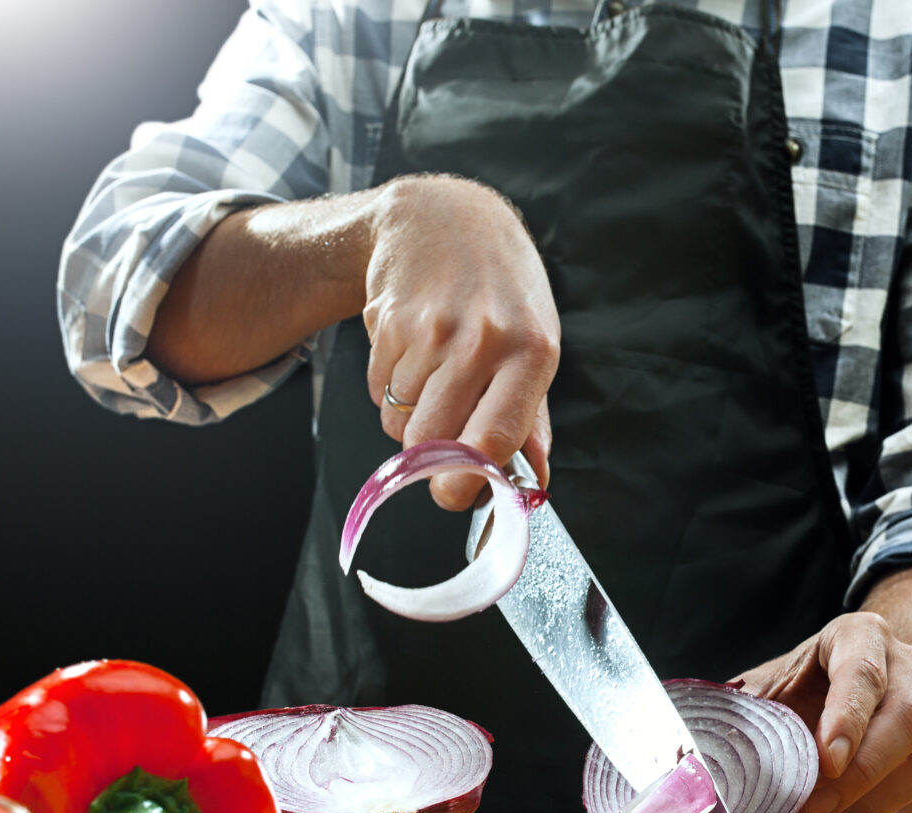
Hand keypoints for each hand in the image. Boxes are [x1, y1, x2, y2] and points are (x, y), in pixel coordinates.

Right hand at [363, 175, 558, 508]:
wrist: (442, 217)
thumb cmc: (501, 289)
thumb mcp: (534, 344)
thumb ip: (532, 419)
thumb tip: (534, 482)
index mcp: (529, 353)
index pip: (494, 439)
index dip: (468, 482)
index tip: (458, 495)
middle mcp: (480, 341)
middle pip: (431, 444)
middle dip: (431, 457)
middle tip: (445, 435)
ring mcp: (429, 330)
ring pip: (399, 423)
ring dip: (410, 417)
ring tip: (434, 373)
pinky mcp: (387, 322)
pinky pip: (377, 392)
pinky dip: (390, 388)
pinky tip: (411, 352)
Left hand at [735, 611, 911, 812]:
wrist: (850, 676)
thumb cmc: (798, 686)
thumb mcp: (767, 688)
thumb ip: (745, 719)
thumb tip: (706, 767)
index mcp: (860, 635)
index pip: (864, 671)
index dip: (848, 718)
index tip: (827, 761)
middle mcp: (910, 664)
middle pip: (908, 718)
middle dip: (861, 775)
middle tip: (810, 812)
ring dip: (871, 806)